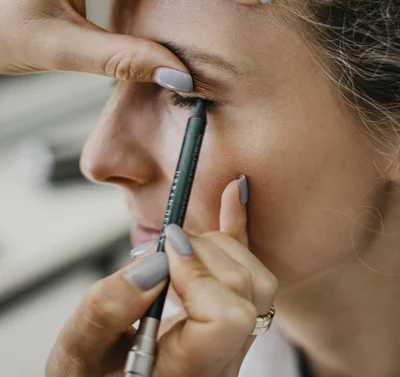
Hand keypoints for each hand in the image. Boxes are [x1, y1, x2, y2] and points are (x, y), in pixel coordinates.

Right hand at [46, 178, 277, 376]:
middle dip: (203, 250)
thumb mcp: (78, 355)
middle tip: (160, 246)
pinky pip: (250, 272)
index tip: (163, 253)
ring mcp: (232, 344)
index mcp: (187, 372)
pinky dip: (239, 230)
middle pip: (245, 290)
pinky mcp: (229, 322)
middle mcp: (221, 361)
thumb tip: (151, 265)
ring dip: (219, 244)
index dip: (198, 272)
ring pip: (258, 281)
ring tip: (176, 243)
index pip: (227, 318)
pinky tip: (234, 194)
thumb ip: (104, 314)